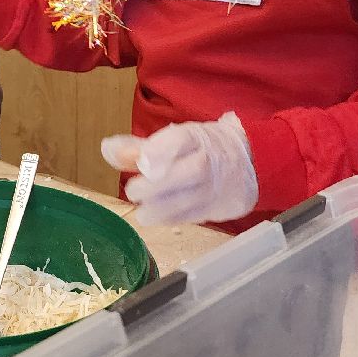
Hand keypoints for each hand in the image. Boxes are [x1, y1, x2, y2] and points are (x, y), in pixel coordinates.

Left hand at [100, 112, 257, 225]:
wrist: (250, 163)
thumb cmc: (202, 149)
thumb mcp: (173, 140)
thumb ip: (138, 148)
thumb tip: (107, 149)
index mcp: (195, 137)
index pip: (180, 139)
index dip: (159, 150)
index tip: (142, 162)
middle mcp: (209, 160)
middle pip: (188, 171)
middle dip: (156, 185)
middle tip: (133, 190)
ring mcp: (217, 185)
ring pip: (192, 198)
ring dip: (161, 209)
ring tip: (143, 213)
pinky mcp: (221, 207)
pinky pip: (195, 216)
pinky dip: (173, 219)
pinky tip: (158, 218)